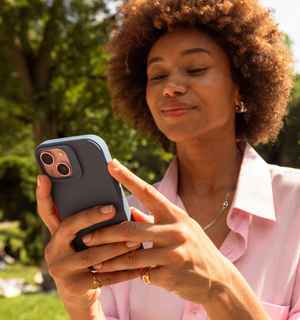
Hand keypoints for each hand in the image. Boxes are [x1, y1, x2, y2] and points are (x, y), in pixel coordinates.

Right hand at [35, 174, 150, 305]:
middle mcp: (53, 250)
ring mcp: (61, 269)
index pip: (47, 210)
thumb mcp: (82, 241)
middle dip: (91, 216)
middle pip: (69, 226)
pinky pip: (104, 277)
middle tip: (112, 208)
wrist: (78, 297)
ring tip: (135, 239)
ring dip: (116, 246)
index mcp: (56, 234)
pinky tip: (140, 265)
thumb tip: (116, 204)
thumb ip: (90, 223)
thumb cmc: (87, 258)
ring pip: (92, 254)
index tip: (44, 176)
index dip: (43, 194)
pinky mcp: (75, 287)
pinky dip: (124, 271)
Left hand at [82, 159, 228, 304]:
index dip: (127, 177)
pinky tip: (109, 275)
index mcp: (175, 214)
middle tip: (86, 236)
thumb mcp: (179, 228)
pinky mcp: (170, 274)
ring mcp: (173, 253)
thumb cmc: (195, 249)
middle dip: (105, 234)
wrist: (218, 280)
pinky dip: (122, 274)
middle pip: (131, 229)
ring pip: (131, 255)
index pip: (147, 191)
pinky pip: (139, 274)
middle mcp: (175, 230)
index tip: (110, 164)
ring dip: (108, 259)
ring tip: (91, 260)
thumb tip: (130, 211)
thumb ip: (154, 220)